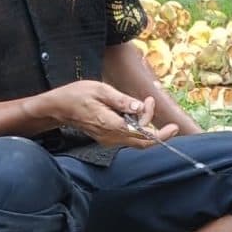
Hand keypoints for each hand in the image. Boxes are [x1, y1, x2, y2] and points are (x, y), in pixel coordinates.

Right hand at [42, 79, 166, 147]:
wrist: (58, 107)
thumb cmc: (77, 95)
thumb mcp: (100, 90)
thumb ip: (121, 100)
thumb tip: (139, 106)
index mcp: (111, 125)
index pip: (142, 135)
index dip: (161, 134)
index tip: (173, 126)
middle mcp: (111, 137)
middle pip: (142, 141)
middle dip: (154, 124)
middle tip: (149, 102)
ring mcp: (109, 140)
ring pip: (136, 139)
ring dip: (144, 122)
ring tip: (141, 102)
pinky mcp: (107, 138)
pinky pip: (128, 136)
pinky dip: (135, 124)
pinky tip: (131, 110)